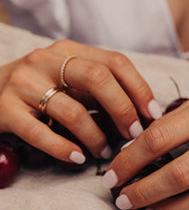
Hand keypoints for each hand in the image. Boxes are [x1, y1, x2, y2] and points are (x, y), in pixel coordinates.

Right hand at [0, 40, 160, 162]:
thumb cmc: (42, 89)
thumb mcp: (71, 80)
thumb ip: (100, 90)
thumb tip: (139, 113)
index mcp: (69, 51)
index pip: (115, 62)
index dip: (140, 89)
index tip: (153, 114)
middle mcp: (47, 61)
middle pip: (98, 79)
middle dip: (123, 110)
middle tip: (134, 134)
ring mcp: (24, 84)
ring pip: (73, 111)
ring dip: (96, 137)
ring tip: (104, 153)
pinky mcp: (5, 110)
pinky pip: (40, 133)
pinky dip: (64, 149)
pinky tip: (78, 158)